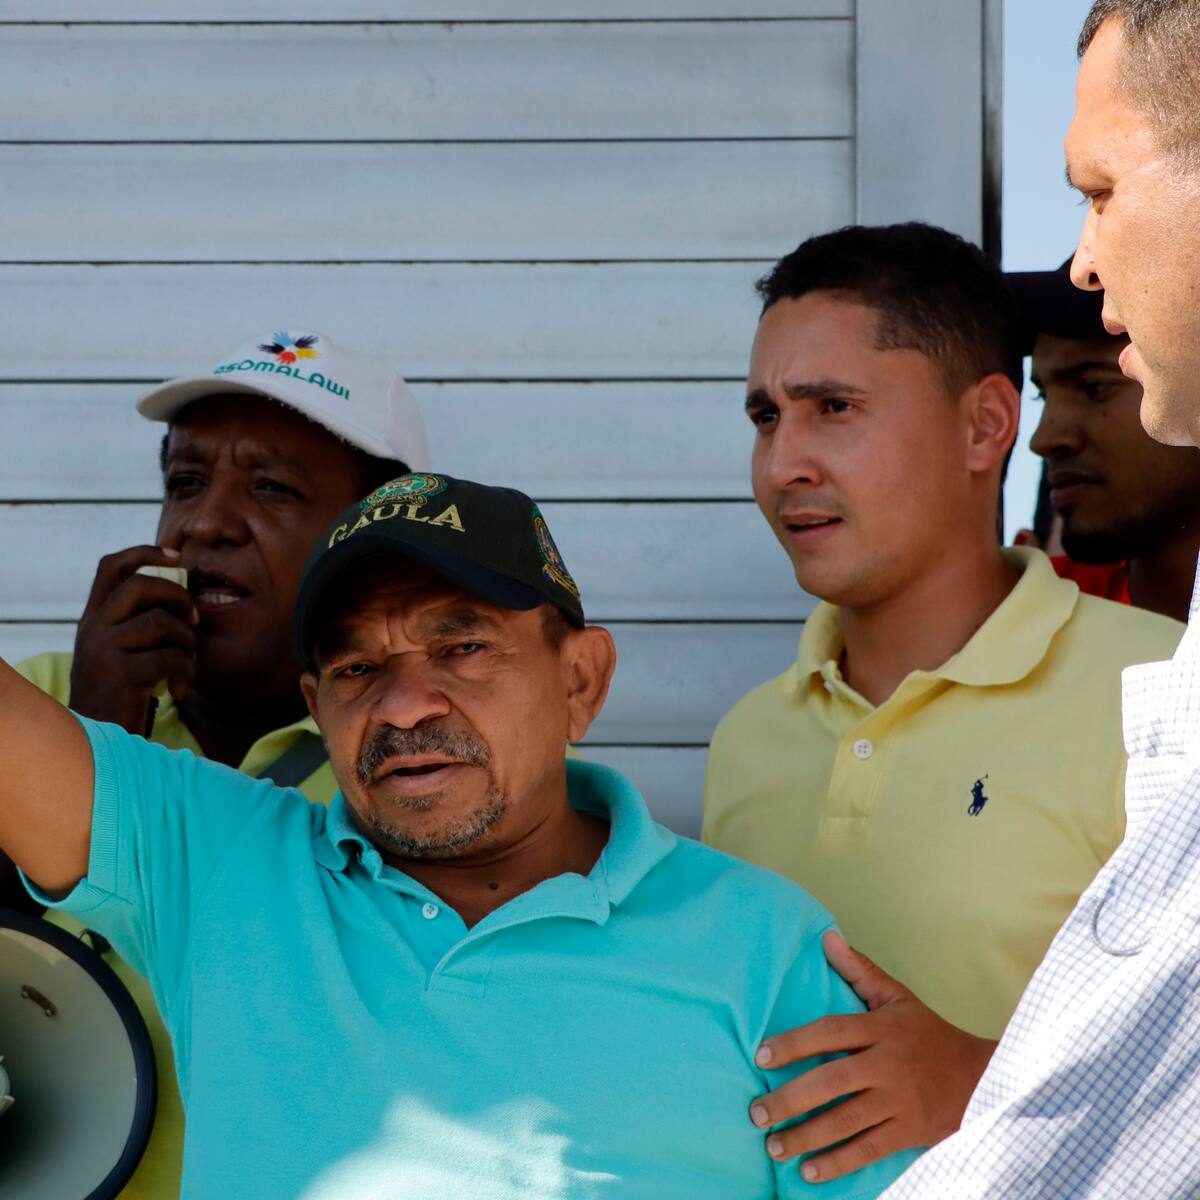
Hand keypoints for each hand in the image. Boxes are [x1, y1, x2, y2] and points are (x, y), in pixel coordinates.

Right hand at [69, 546, 197, 733]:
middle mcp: (94, 628)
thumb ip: (138, 623)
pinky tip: (178, 689)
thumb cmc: (119, 693)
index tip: (177, 557)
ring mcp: (104, 649)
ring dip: (186, 642)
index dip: (145, 552)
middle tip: (193, 620)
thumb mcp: (118, 651)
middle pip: (141, 585)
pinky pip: (169, 658)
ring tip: (185, 664)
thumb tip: (183, 598)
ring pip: (161, 622)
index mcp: (94, 618)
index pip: (111, 567)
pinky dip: (184, 672)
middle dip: (178, 596)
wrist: (98, 736)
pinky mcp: (120, 673)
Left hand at [750, 930, 995, 1182]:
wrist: (985, 1079)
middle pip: (831, 1081)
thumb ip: (860, 971)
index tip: (761, 1056)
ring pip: (845, 1120)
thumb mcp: (898, 998)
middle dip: (790, 1099)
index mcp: (880, 1029)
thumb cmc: (930, 1035)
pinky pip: (868, 1149)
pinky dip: (838, 1162)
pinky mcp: (910, 1132)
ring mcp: (899, 1101)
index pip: (830, 1031)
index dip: (794, 1043)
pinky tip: (809, 1171)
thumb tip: (826, 938)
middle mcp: (887, 1064)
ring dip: (806, 1136)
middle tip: (756, 1112)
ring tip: (773, 1146)